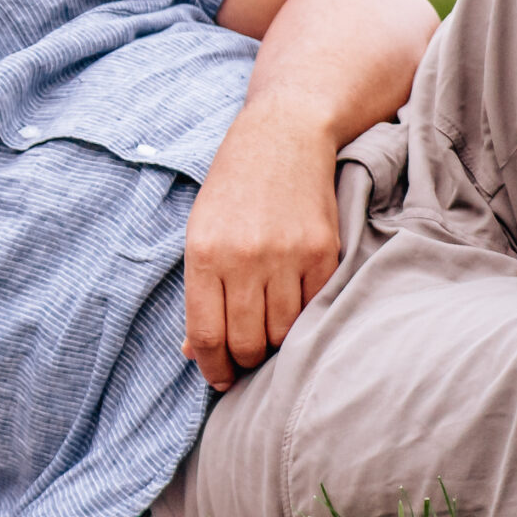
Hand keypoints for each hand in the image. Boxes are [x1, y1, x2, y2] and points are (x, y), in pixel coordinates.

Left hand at [180, 100, 341, 390]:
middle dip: (244, 362)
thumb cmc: (233, 189)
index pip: (208, 335)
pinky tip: (294, 310)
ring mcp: (287, 256)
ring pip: (282, 332)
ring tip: (269, 334)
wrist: (282, 136)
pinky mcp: (323, 252)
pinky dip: (303, 318)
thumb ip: (197, 292)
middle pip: (247, 342)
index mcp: (204, 254)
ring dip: (275, 343)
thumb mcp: (199, 232)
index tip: (220, 380)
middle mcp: (244, 258)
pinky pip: (313, 308)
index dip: (213, 368)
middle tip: (245, 361)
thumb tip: (193, 351)